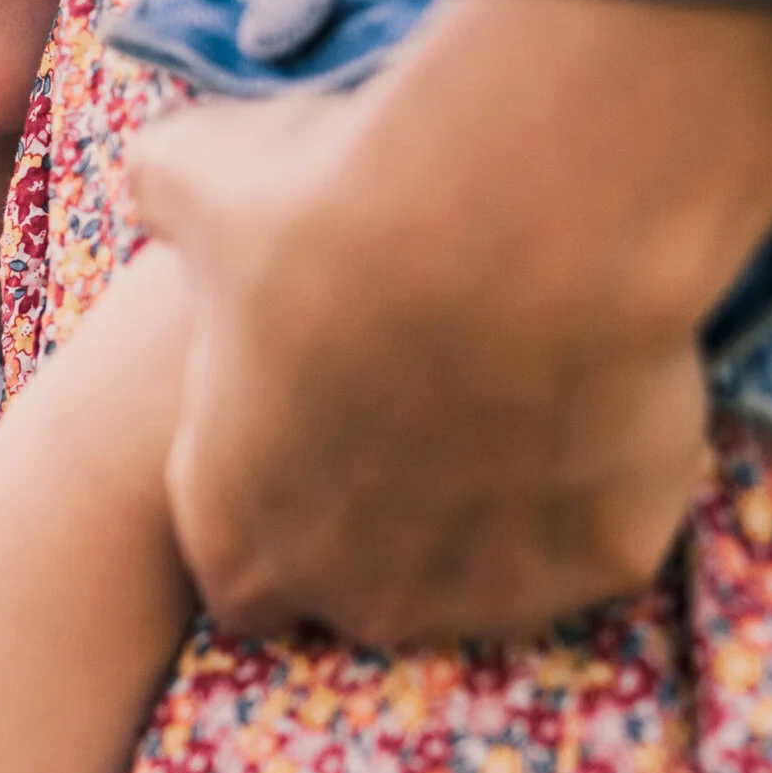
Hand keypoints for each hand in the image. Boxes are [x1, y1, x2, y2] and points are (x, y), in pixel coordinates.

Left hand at [126, 0, 771, 645]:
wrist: (509, 215)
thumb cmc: (331, 204)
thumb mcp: (198, 178)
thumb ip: (167, 200)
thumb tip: (163, 180)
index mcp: (239, 534)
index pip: (240, 570)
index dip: (270, 492)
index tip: (310, 409)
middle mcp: (359, 594)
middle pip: (369, 583)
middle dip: (389, 507)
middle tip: (425, 382)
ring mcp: (490, 592)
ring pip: (495, 569)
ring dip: (499, 496)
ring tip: (519, 368)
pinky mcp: (608, 558)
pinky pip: (606, 522)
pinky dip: (607, 464)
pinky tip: (602, 371)